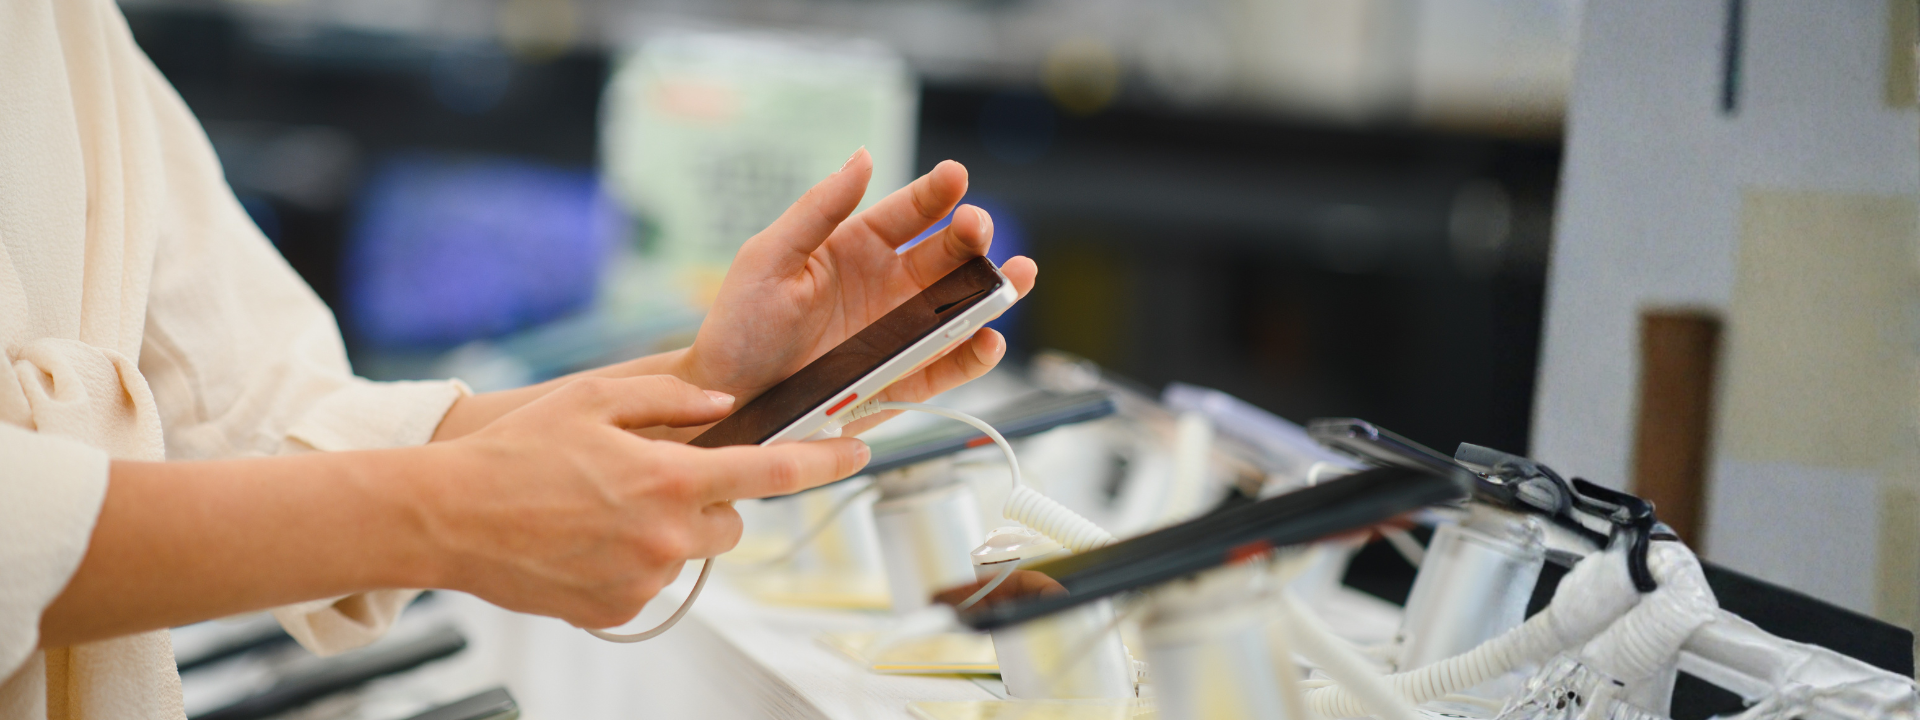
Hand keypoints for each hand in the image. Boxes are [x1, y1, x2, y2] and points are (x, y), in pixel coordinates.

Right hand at [416, 375, 868, 628]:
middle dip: (710, 499)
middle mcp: (666, 536)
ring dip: (669, 531)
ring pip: (692, 552)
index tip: (857, 449)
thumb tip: (726, 406)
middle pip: (732, 521)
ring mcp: (644, 579)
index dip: (823, 460)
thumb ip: (673, 400)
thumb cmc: (515, 453)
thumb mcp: (595, 400)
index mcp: (669, 478)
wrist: (446, 517)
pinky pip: (653, 582)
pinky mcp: (619, 610)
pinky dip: (635, 562)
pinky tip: (588, 541)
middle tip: (656, 480)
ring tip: (604, 510)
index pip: (771, 471)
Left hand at [678, 150, 1037, 430]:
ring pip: (962, 308)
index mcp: (855, 250)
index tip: (955, 176)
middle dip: (970, 237)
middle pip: (946, 255)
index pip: (907, 213)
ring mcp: (900, 335)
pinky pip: (949, 367)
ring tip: (1019, 276)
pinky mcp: (904, 382)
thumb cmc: (739, 329)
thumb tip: (863, 156)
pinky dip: (974, 355)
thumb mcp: (769, 258)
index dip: (935, 194)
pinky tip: (988, 339)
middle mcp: (887, 288)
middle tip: (977, 229)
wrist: (728, 404)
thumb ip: (818, 209)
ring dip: (995, 292)